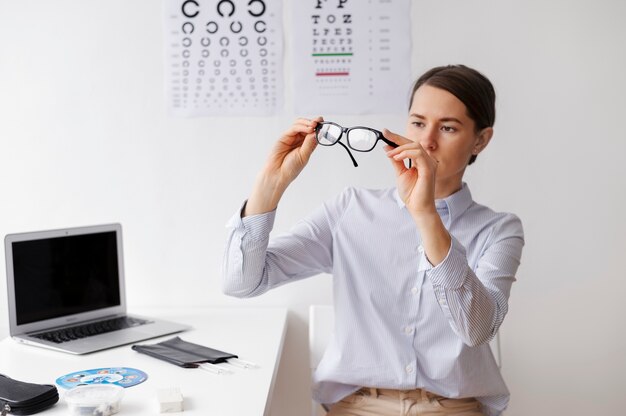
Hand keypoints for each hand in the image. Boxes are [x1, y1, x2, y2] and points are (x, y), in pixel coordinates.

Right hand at [265, 117, 321, 186]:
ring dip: (307, 123)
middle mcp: (300, 140)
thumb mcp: (304, 155)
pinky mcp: (285, 136)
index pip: (314, 132)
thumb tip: (317, 132)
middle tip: (319, 122)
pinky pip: (293, 128)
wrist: (278, 173)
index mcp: (307, 145)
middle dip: (314, 122)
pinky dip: (302, 126)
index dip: (319, 127)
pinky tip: (308, 129)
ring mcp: (292, 137)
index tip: (324, 123)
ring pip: (300, 124)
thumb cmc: (291, 168)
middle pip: (307, 125)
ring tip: (314, 125)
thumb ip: (310, 143)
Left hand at [383, 129, 450, 264]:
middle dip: (397, 138)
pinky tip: (397, 157)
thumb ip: (396, 160)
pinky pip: (418, 155)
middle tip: (384, 135)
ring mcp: (430, 164)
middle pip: (413, 143)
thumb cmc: (412, 194)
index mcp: (421, 161)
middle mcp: (427, 160)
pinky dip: (406, 153)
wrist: (417, 208)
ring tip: (390, 154)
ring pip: (416, 146)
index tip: (385, 133)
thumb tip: (388, 148)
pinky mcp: (429, 169)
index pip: (409, 146)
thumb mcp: (400, 173)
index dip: (397, 138)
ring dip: (400, 148)